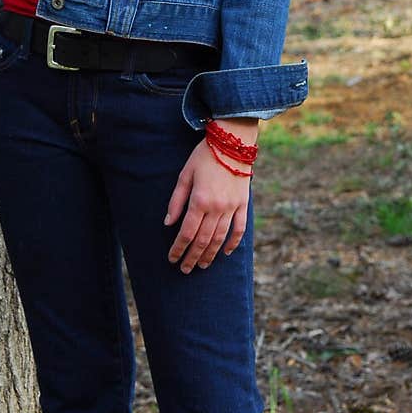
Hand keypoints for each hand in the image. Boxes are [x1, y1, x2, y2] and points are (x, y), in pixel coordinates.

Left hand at [163, 135, 250, 272]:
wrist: (232, 143)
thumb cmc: (204, 157)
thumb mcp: (185, 175)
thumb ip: (176, 201)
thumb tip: (168, 223)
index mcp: (200, 201)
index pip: (187, 233)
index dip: (178, 248)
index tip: (172, 259)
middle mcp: (217, 208)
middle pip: (202, 240)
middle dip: (192, 257)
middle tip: (184, 269)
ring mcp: (232, 208)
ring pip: (220, 239)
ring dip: (209, 255)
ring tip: (201, 265)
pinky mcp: (243, 205)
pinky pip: (239, 230)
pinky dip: (232, 244)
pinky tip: (225, 253)